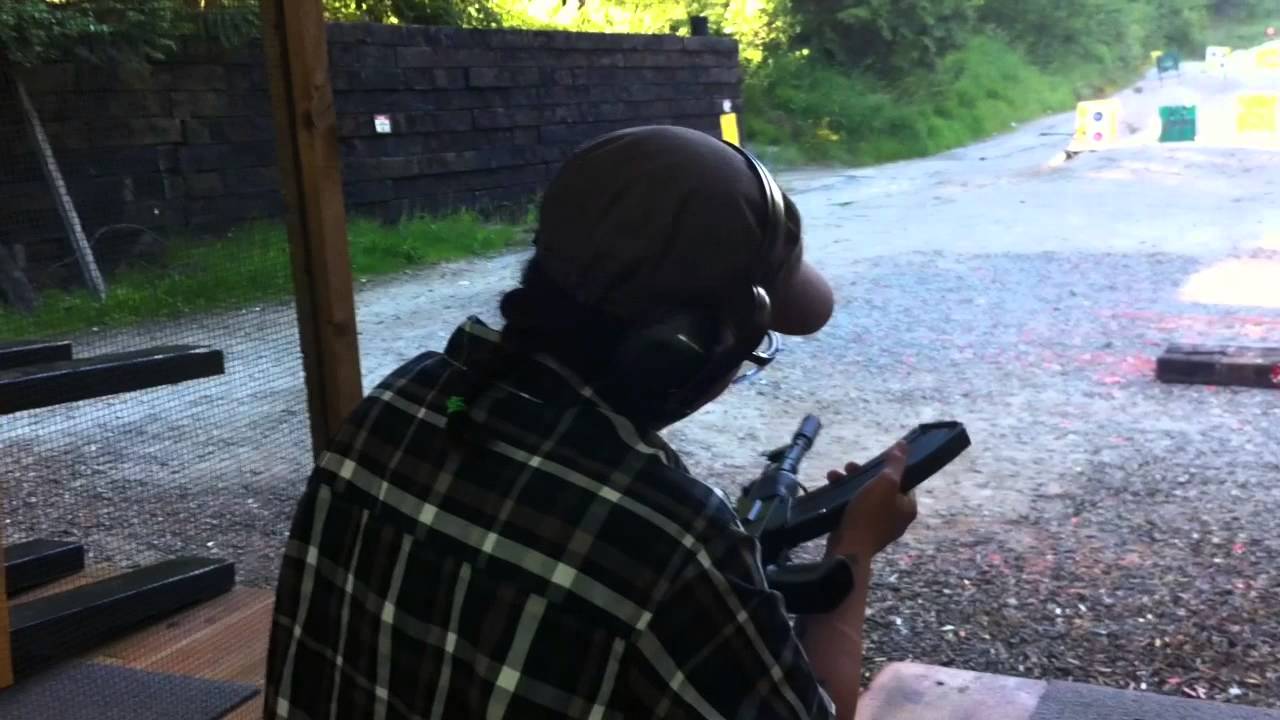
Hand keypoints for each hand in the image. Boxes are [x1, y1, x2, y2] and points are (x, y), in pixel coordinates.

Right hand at [823, 441, 916, 561]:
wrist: (849, 548)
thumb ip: (895, 463)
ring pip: (865, 497)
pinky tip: (832, 489)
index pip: (903, 481)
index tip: (871, 461)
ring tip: (834, 475)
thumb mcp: (885, 483)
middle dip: (862, 474)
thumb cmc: (870, 514)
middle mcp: (896, 518)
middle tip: (849, 467)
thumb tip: (904, 445)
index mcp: (907, 507)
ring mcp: (878, 526)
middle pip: (881, 488)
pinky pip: (855, 509)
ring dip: (849, 483)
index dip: (887, 468)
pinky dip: (845, 498)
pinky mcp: (861, 531)